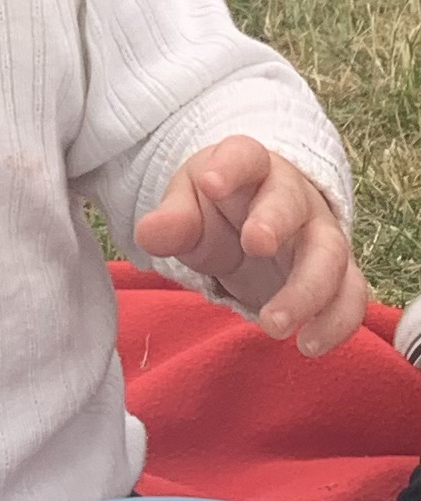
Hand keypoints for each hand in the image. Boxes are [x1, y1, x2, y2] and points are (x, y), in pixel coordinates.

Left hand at [136, 138, 365, 354]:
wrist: (250, 222)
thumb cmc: (216, 207)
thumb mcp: (187, 205)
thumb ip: (173, 218)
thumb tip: (149, 233)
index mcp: (250, 167)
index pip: (245, 155)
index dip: (231, 166)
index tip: (210, 182)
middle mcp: (293, 196)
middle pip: (293, 204)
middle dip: (276, 222)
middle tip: (255, 246)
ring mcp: (320, 234)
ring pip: (329, 255)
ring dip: (307, 291)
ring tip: (273, 325)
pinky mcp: (337, 272)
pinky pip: (350, 294)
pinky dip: (337, 321)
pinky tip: (309, 345)